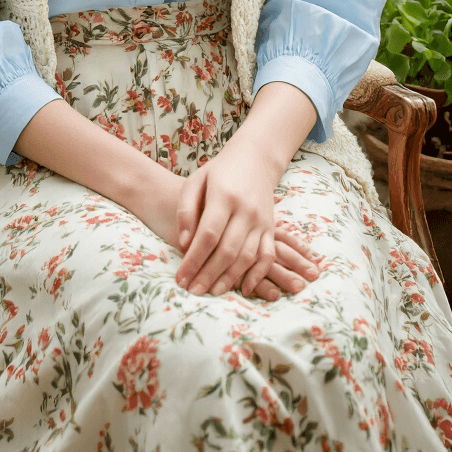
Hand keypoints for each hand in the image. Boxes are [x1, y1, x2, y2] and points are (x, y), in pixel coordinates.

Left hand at [171, 139, 319, 300]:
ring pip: (247, 257)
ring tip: (211, 292)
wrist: (255, 159)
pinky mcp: (271, 228)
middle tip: (192, 291)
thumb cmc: (219, 172)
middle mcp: (246, 210)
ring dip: (229, 279)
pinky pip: (267, 256)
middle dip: (208, 275)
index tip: (180, 277)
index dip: (194, 259)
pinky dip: (258, 275)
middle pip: (227, 250)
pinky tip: (244, 289)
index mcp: (224, 196)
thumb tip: (184, 243)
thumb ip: (186, 210)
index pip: (208, 235)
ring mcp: (262, 220)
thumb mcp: (196, 181)